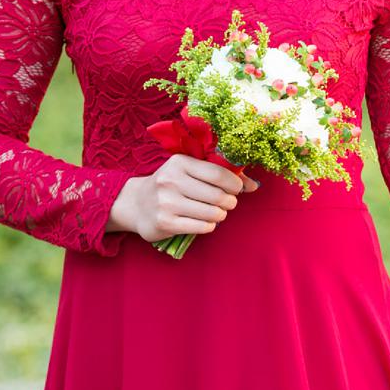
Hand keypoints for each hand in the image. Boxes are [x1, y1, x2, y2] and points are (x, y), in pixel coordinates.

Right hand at [110, 155, 258, 241]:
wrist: (136, 203)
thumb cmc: (171, 185)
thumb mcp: (190, 172)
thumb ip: (221, 175)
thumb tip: (254, 185)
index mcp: (179, 163)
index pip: (218, 174)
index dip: (235, 183)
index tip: (238, 189)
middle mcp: (170, 181)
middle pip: (218, 195)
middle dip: (230, 201)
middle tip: (228, 203)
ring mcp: (166, 203)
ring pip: (212, 213)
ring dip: (220, 215)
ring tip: (216, 212)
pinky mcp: (165, 223)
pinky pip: (202, 226)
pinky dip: (209, 225)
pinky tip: (204, 221)